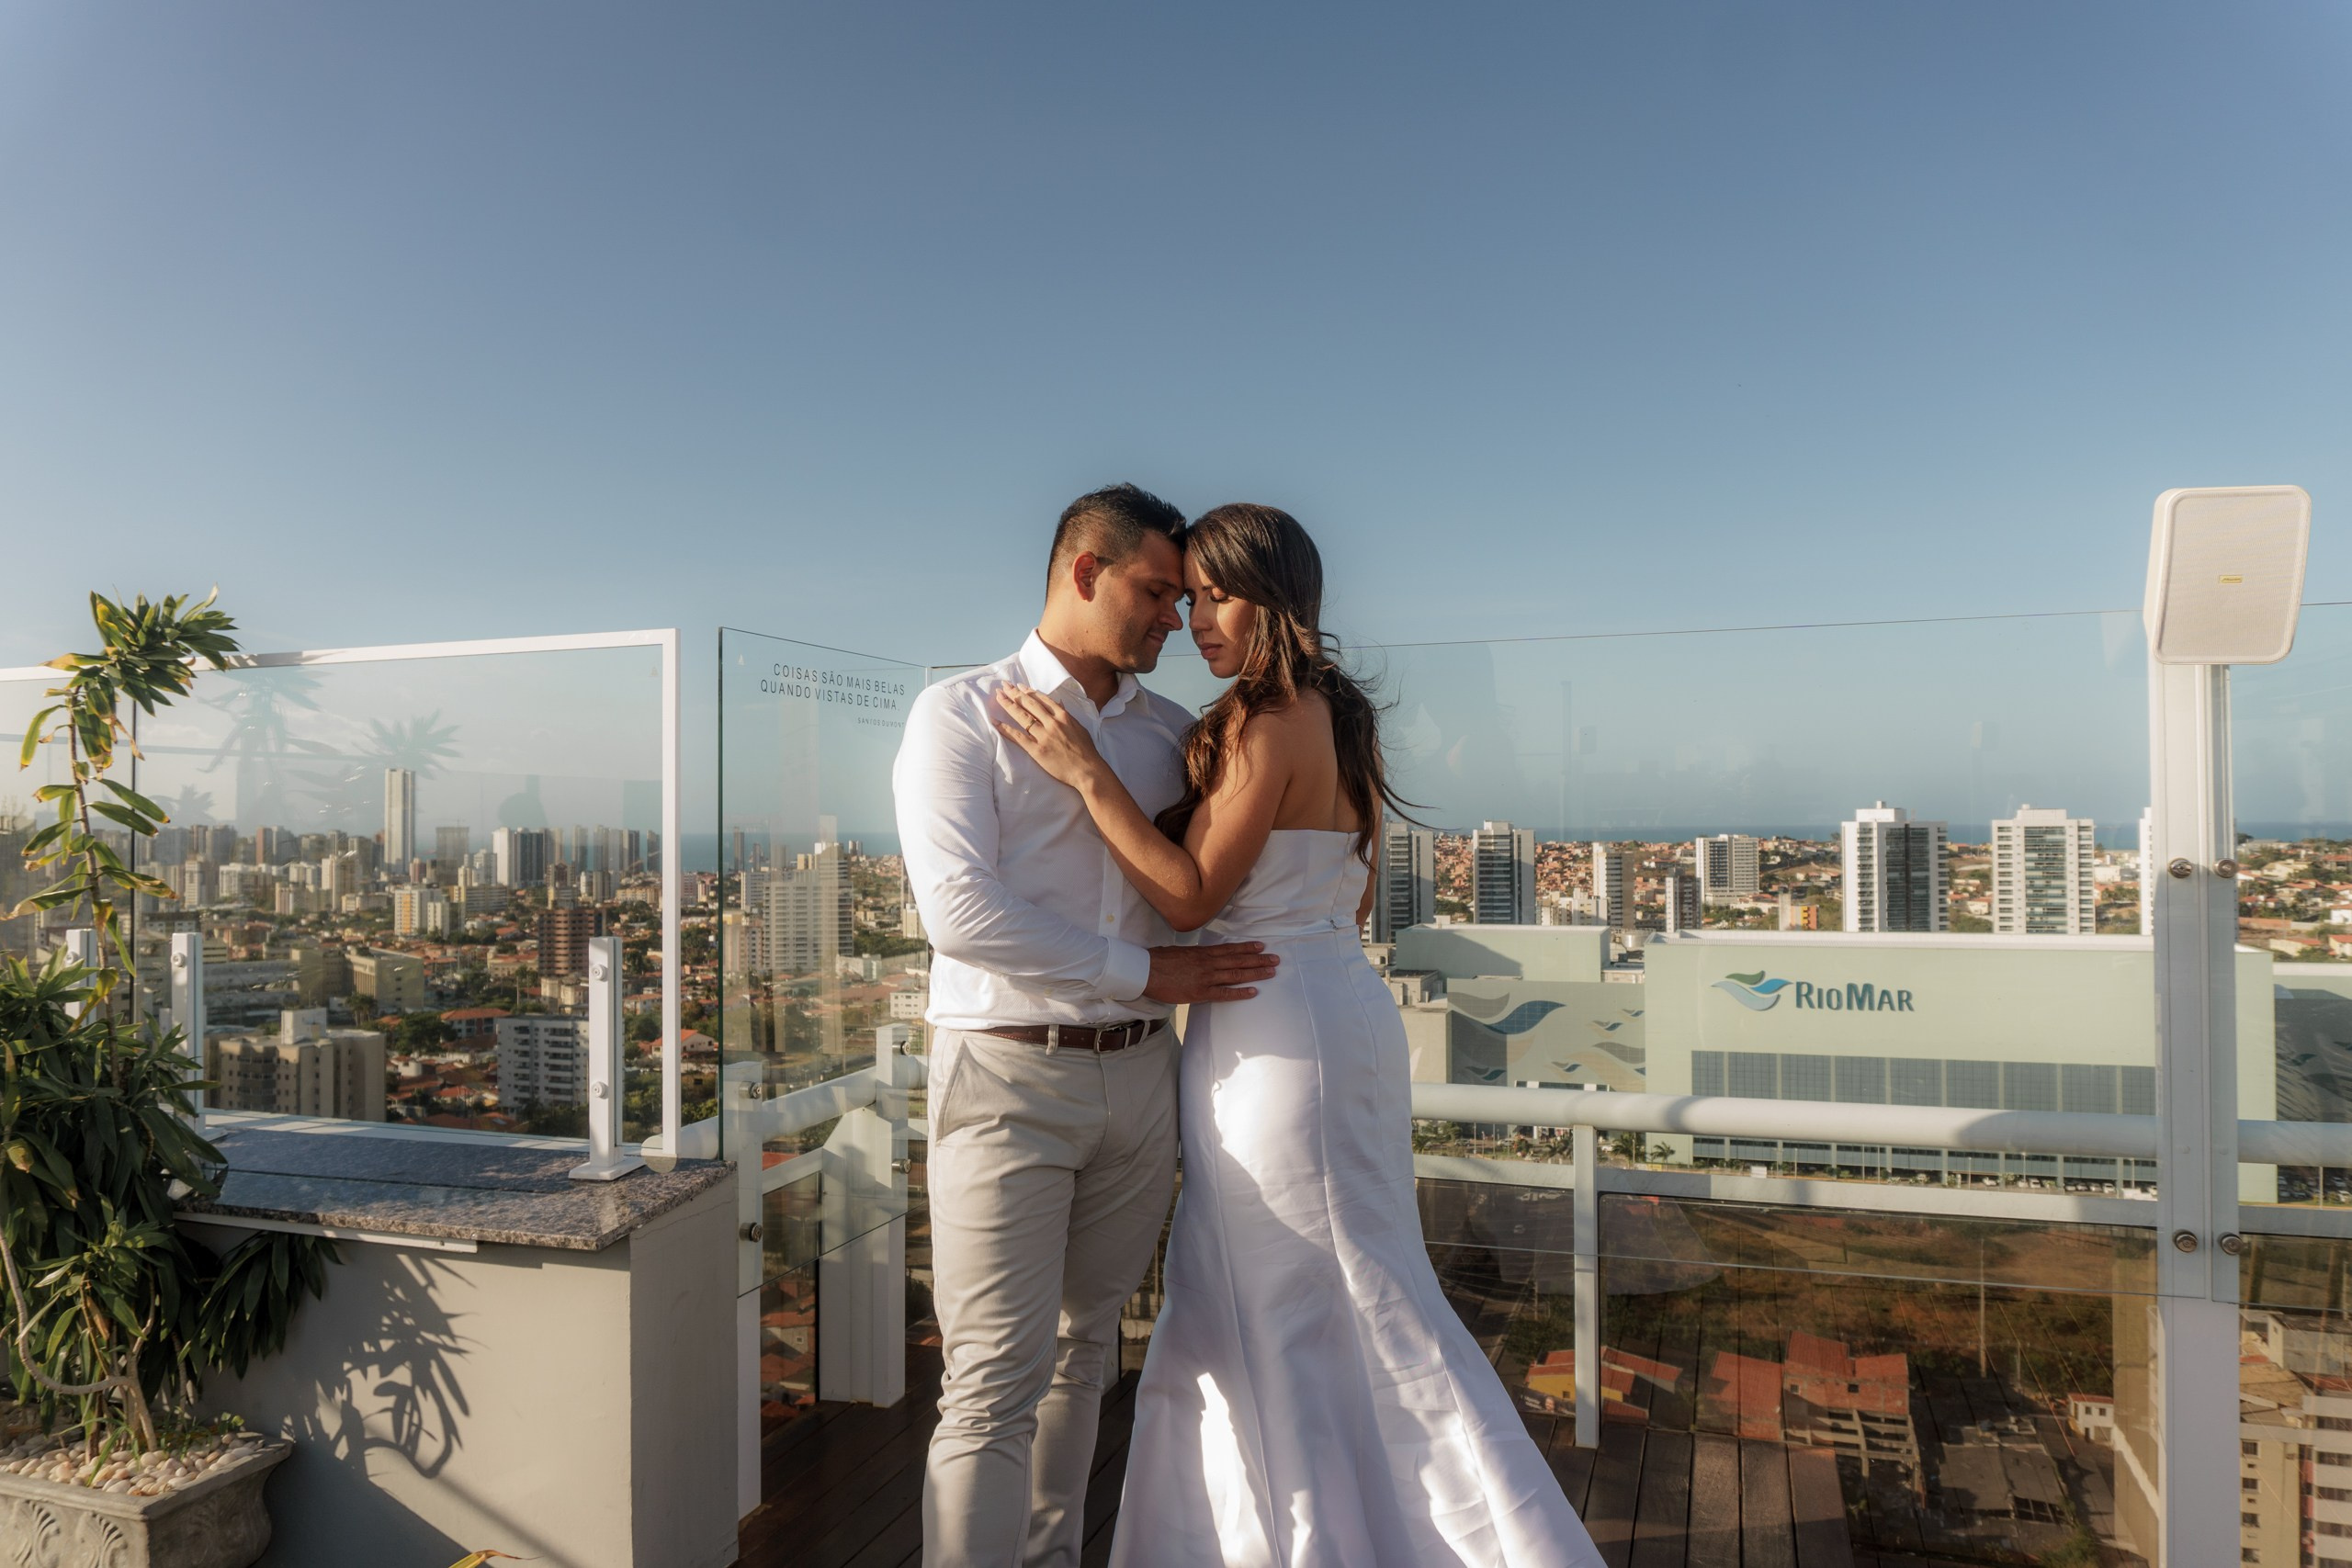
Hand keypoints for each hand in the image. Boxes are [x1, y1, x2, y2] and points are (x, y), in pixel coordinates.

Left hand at [995, 684, 1108, 790]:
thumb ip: (1067, 715)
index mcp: (1063, 716)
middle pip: (1029, 704)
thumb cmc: (1086, 751)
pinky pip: (1017, 737)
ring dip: (1008, 705)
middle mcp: (1052, 723)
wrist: (1088, 770)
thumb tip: (1059, 703)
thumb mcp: (1080, 727)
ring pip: (1022, 717)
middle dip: (1015, 693)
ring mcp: (1043, 736)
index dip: (1029, 691)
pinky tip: (995, 721)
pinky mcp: (1037, 750)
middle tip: (1003, 685)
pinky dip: (1005, 728)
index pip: (1042, 699)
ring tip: (998, 696)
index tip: (1019, 686)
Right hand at [1142, 941, 1279, 1004]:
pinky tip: (1253, 992)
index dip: (1247, 948)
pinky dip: (1240, 992)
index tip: (1261, 947)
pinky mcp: (1200, 992)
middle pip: (1238, 960)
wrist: (1146, 971)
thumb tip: (1203, 955)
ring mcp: (1206, 977)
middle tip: (1275, 959)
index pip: (1230, 949)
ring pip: (1236, 975)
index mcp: (1202, 952)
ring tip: (1271, 972)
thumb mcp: (1180, 952)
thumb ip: (1195, 954)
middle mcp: (1208, 963)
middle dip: (1258, 960)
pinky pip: (1224, 993)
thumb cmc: (1159, 961)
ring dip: (1255, 973)